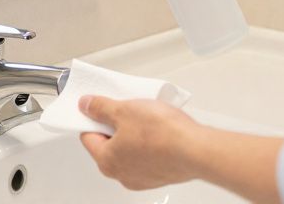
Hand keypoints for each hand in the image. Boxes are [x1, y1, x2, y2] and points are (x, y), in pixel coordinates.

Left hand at [78, 95, 203, 189]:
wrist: (196, 150)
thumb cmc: (161, 133)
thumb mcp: (124, 110)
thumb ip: (100, 108)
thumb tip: (86, 106)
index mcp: (106, 160)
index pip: (88, 136)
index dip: (92, 117)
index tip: (99, 105)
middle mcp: (121, 174)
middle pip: (108, 144)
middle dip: (115, 125)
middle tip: (125, 108)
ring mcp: (142, 177)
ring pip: (129, 150)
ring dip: (133, 133)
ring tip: (145, 117)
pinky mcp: (160, 175)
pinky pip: (147, 156)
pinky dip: (149, 143)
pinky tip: (159, 129)